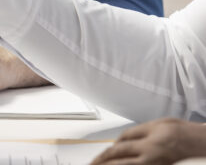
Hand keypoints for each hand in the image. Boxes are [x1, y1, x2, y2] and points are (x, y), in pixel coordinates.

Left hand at [91, 119, 205, 163]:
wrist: (198, 141)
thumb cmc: (177, 130)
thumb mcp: (152, 125)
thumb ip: (133, 134)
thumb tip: (117, 142)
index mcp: (146, 144)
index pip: (117, 151)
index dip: (102, 156)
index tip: (92, 160)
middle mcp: (150, 158)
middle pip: (120, 164)